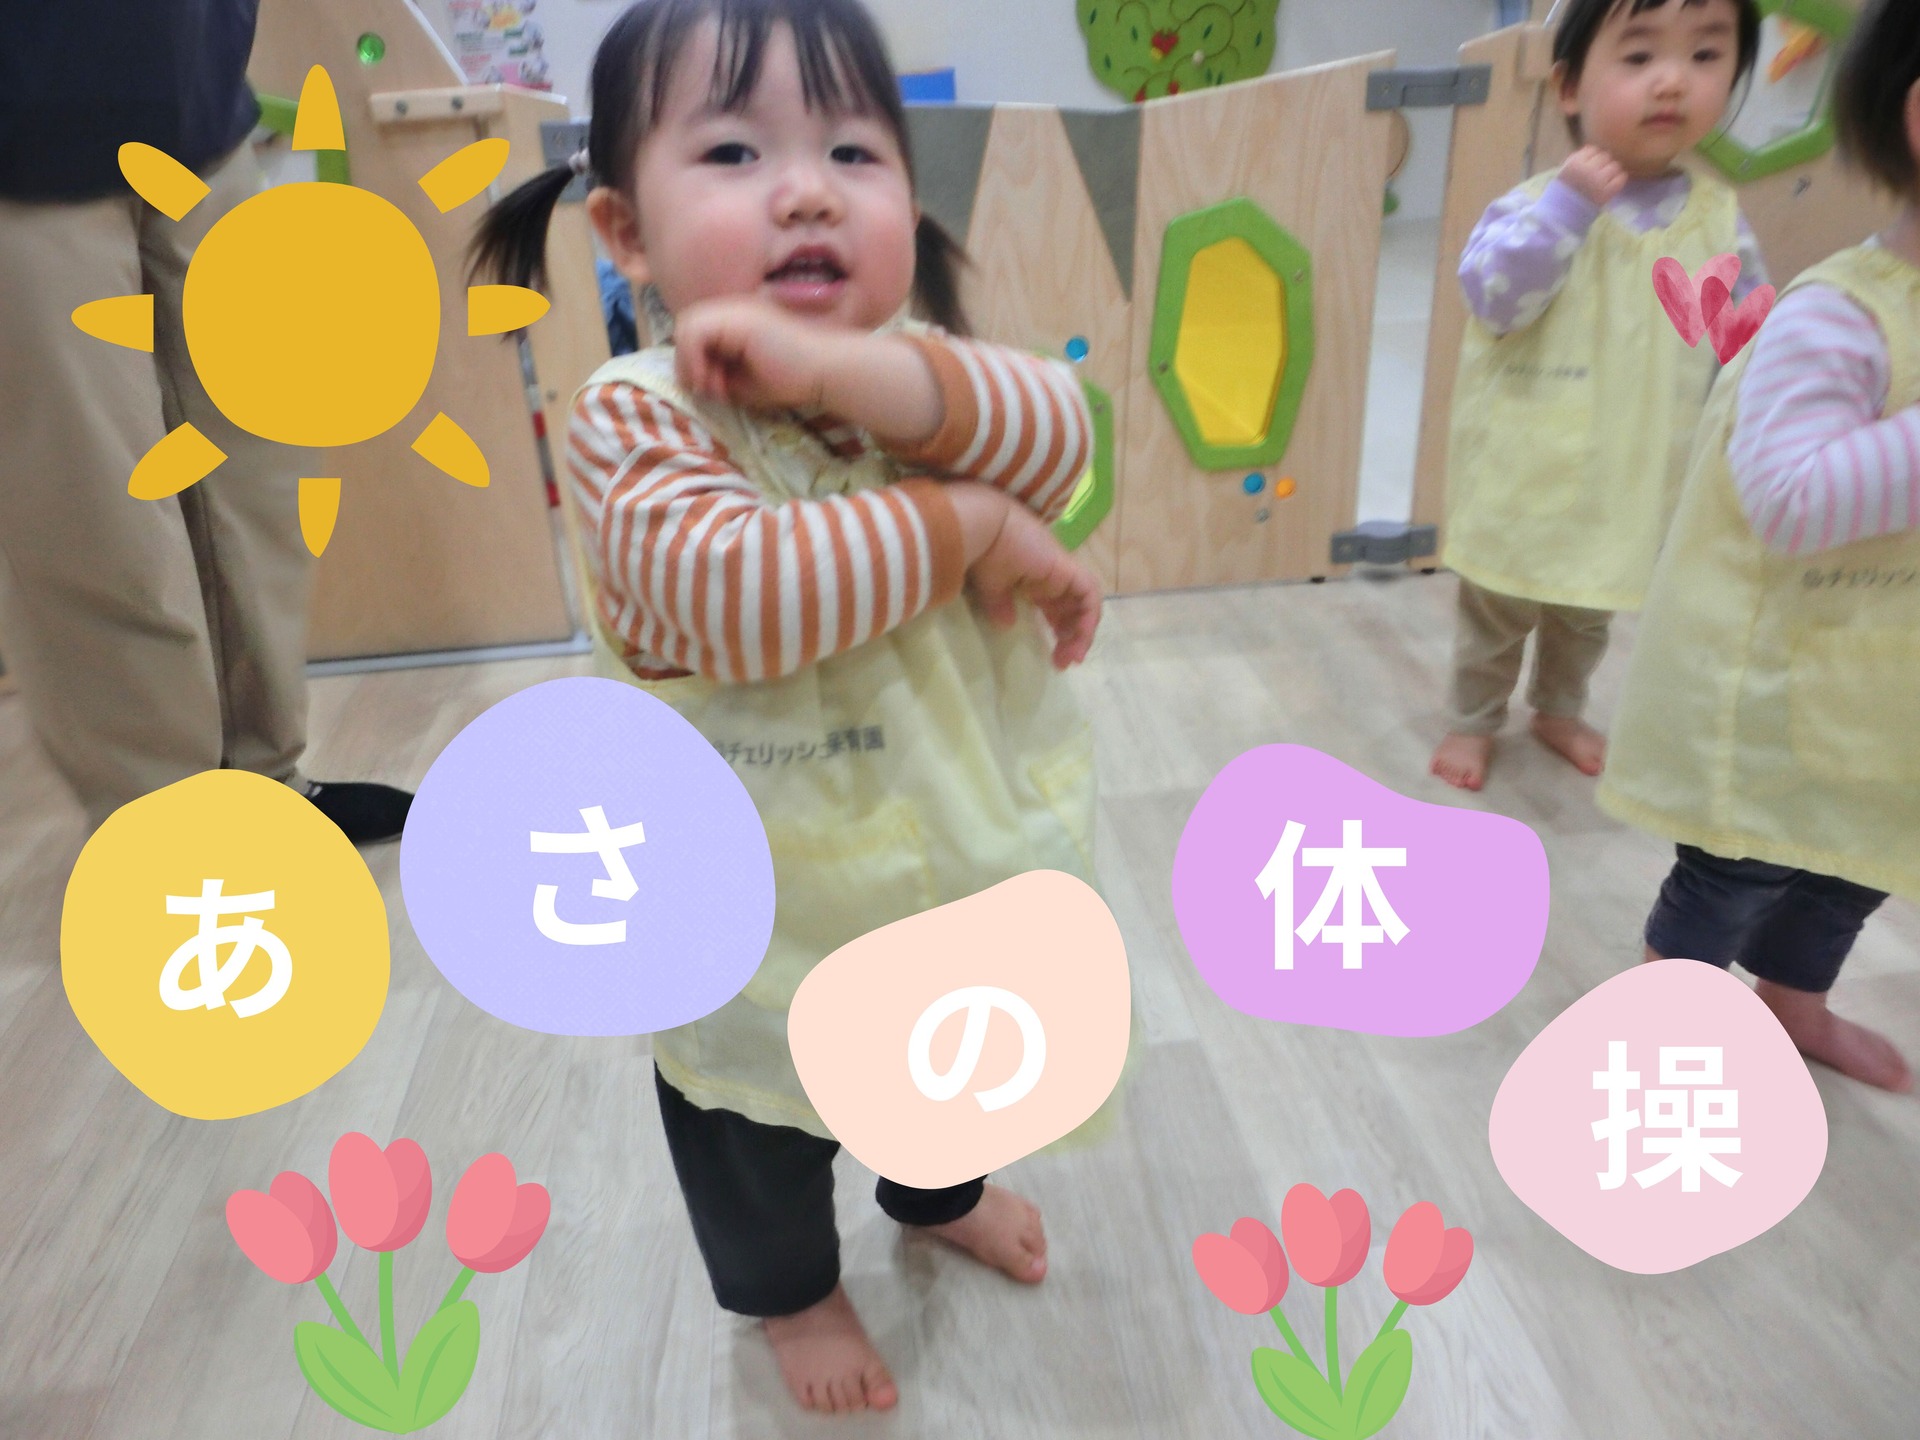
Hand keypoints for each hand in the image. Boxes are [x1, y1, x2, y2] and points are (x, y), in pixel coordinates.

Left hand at [672, 296, 848, 410]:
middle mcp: (730, 310)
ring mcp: (733, 310)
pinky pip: (694, 332)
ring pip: (685, 326)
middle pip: (685, 327)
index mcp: (733, 322)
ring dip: (690, 362)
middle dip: (687, 363)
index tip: (713, 391)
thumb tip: (691, 381)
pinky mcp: (736, 318)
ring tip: (713, 387)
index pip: (693, 335)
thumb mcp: (742, 383)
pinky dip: (694, 358)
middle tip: (709, 390)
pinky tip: (711, 379)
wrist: (823, 371)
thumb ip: (716, 377)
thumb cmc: (790, 379)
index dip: (692, 363)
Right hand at [965, 500, 1103, 669]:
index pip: (1058, 609)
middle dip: (1073, 638)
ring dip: (1083, 633)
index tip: (1056, 657)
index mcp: (1038, 580)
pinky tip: (1080, 637)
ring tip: (1072, 657)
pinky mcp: (1067, 569)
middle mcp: (1055, 577)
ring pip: (1086, 604)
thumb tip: (1006, 624)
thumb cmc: (983, 552)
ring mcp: (1063, 572)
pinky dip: (1089, 617)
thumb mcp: (992, 587)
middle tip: (1065, 663)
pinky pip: (1089, 595)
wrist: (984, 527)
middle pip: (1074, 610)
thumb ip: (1000, 605)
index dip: (1061, 632)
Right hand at [1559, 145, 1627, 207]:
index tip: (1588, 167)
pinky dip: (1619, 179)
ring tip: (1604, 180)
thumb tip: (1593, 148)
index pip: (1592, 150)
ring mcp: (1597, 181)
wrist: (1563, 215)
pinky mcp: (1607, 192)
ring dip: (1612, 172)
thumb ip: (1578, 158)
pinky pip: (1621, 177)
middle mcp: (1586, 169)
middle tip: (1597, 175)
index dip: (1592, 158)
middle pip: (1605, 157)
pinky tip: (1612, 185)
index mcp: (1574, 163)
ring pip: (1615, 166)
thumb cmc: (1565, 192)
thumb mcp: (1565, 171)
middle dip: (1602, 164)